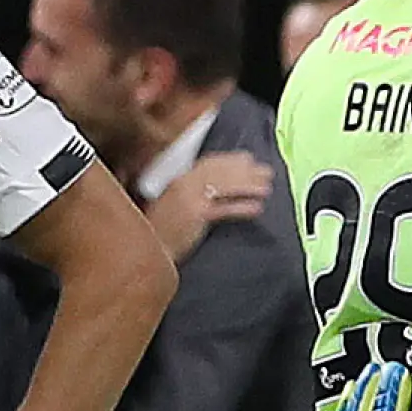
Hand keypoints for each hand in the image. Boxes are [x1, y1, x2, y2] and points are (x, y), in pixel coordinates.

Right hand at [143, 149, 273, 262]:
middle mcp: (184, 184)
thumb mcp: (171, 207)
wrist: (144, 251)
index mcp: (178, 180)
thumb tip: (212, 195)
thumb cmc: (156, 234)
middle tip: (267, 172)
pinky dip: (242, 207)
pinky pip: (224, 208)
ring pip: (225, 186)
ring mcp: (189, 198)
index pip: (209, 163)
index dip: (231, 160)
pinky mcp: (195, 215)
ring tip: (267, 188)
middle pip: (221, 171)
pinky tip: (257, 208)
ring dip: (249, 186)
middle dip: (246, 171)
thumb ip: (187, 196)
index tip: (249, 159)